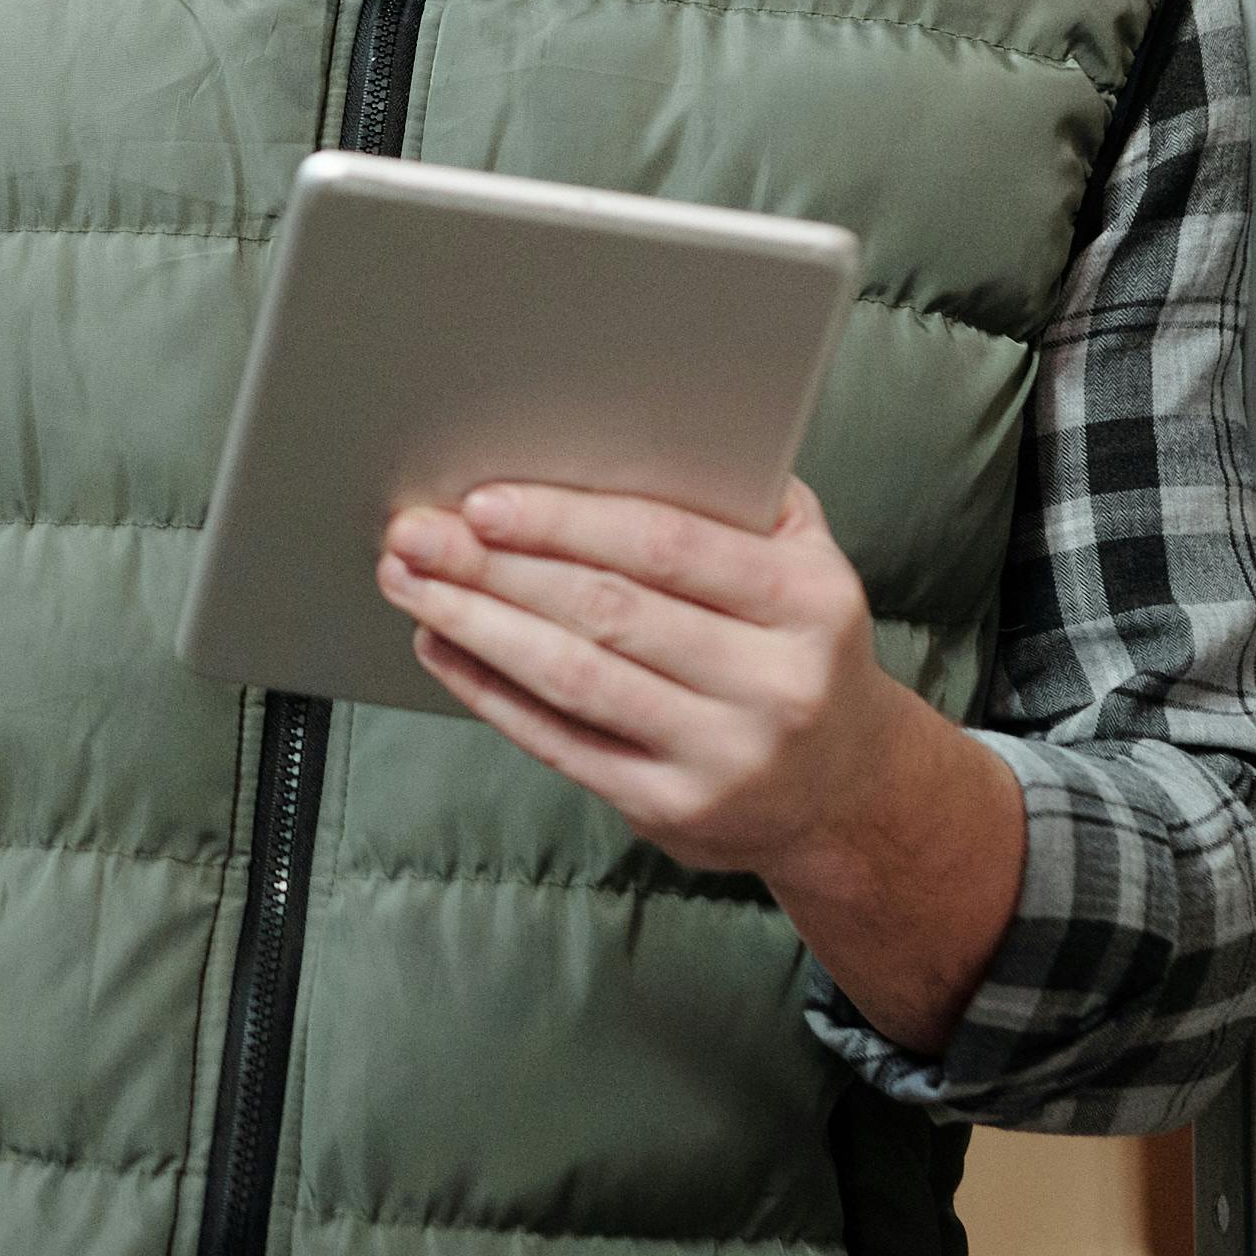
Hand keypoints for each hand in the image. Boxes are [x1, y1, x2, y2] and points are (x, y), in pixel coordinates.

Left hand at [372, 474, 1025, 1061]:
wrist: (844, 784)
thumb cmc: (793, 642)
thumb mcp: (799, 561)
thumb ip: (724, 503)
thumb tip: (586, 446)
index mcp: (809, 600)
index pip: (668, 546)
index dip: (566, 521)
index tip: (482, 501)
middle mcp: (775, 683)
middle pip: (607, 611)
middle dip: (494, 568)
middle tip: (413, 533)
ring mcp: (725, 755)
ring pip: (573, 678)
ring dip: (475, 625)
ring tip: (410, 583)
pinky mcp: (673, 809)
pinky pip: (561, 742)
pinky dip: (490, 691)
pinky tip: (442, 648)